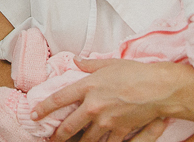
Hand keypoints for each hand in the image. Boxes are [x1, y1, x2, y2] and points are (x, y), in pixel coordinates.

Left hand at [33, 58, 185, 141]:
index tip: (34, 115)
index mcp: (87, 86)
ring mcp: (106, 121)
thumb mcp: (109, 63)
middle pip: (69, 125)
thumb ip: (90, 64)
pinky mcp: (120, 130)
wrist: (159, 88)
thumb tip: (77, 60)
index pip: (59, 99)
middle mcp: (93, 105)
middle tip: (51, 140)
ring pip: (86, 138)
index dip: (43, 108)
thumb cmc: (135, 72)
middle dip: (57, 135)